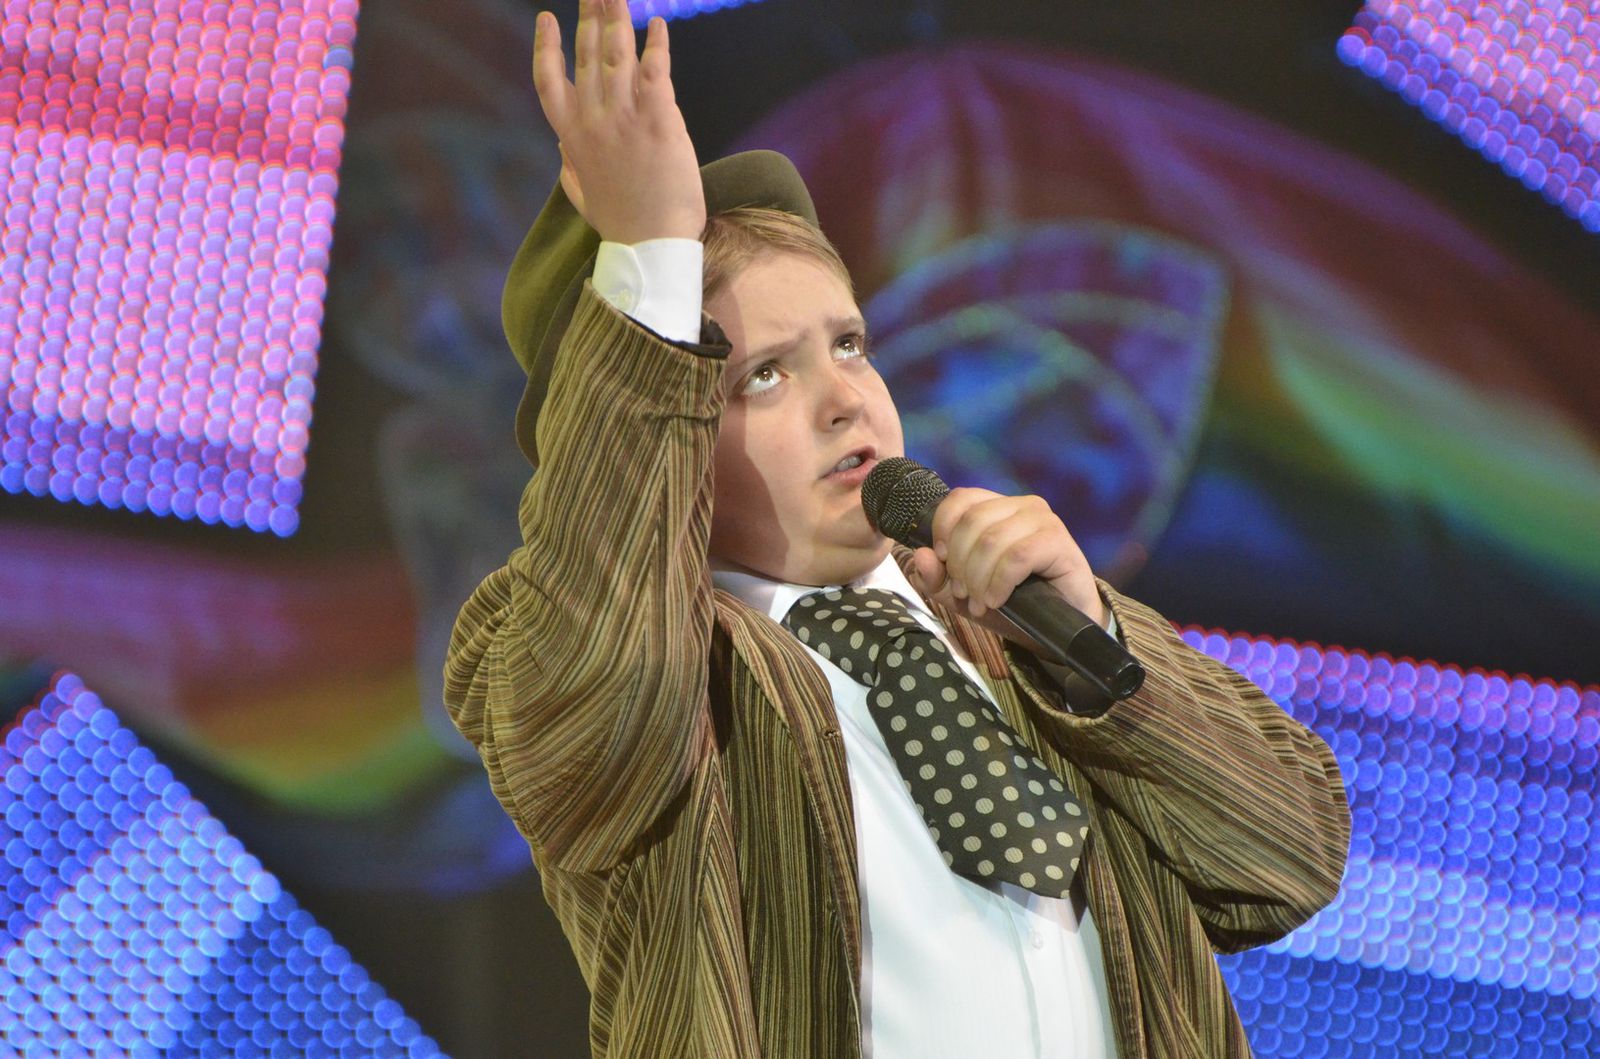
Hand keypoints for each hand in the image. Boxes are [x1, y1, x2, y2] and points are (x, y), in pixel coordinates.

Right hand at [532, 0, 705, 242]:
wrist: (651, 246)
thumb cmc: (621, 224)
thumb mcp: (582, 197)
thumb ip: (569, 168)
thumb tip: (561, 149)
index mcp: (572, 137)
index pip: (548, 82)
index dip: (545, 46)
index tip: (546, 18)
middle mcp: (594, 121)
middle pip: (587, 56)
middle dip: (589, 16)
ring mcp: (626, 120)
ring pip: (617, 55)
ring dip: (618, 19)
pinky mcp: (660, 122)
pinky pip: (655, 71)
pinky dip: (656, 45)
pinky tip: (657, 24)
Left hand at [905, 488, 1105, 638]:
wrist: (1061, 623)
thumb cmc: (1013, 602)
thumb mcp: (963, 595)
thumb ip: (936, 577)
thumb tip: (921, 556)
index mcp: (997, 507)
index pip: (960, 498)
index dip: (943, 529)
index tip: (944, 561)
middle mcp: (1021, 505)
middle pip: (972, 522)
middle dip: (960, 564)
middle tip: (964, 594)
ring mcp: (1042, 520)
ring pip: (992, 540)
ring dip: (978, 578)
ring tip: (980, 602)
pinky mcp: (1059, 541)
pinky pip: (1017, 556)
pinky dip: (999, 582)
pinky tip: (997, 600)